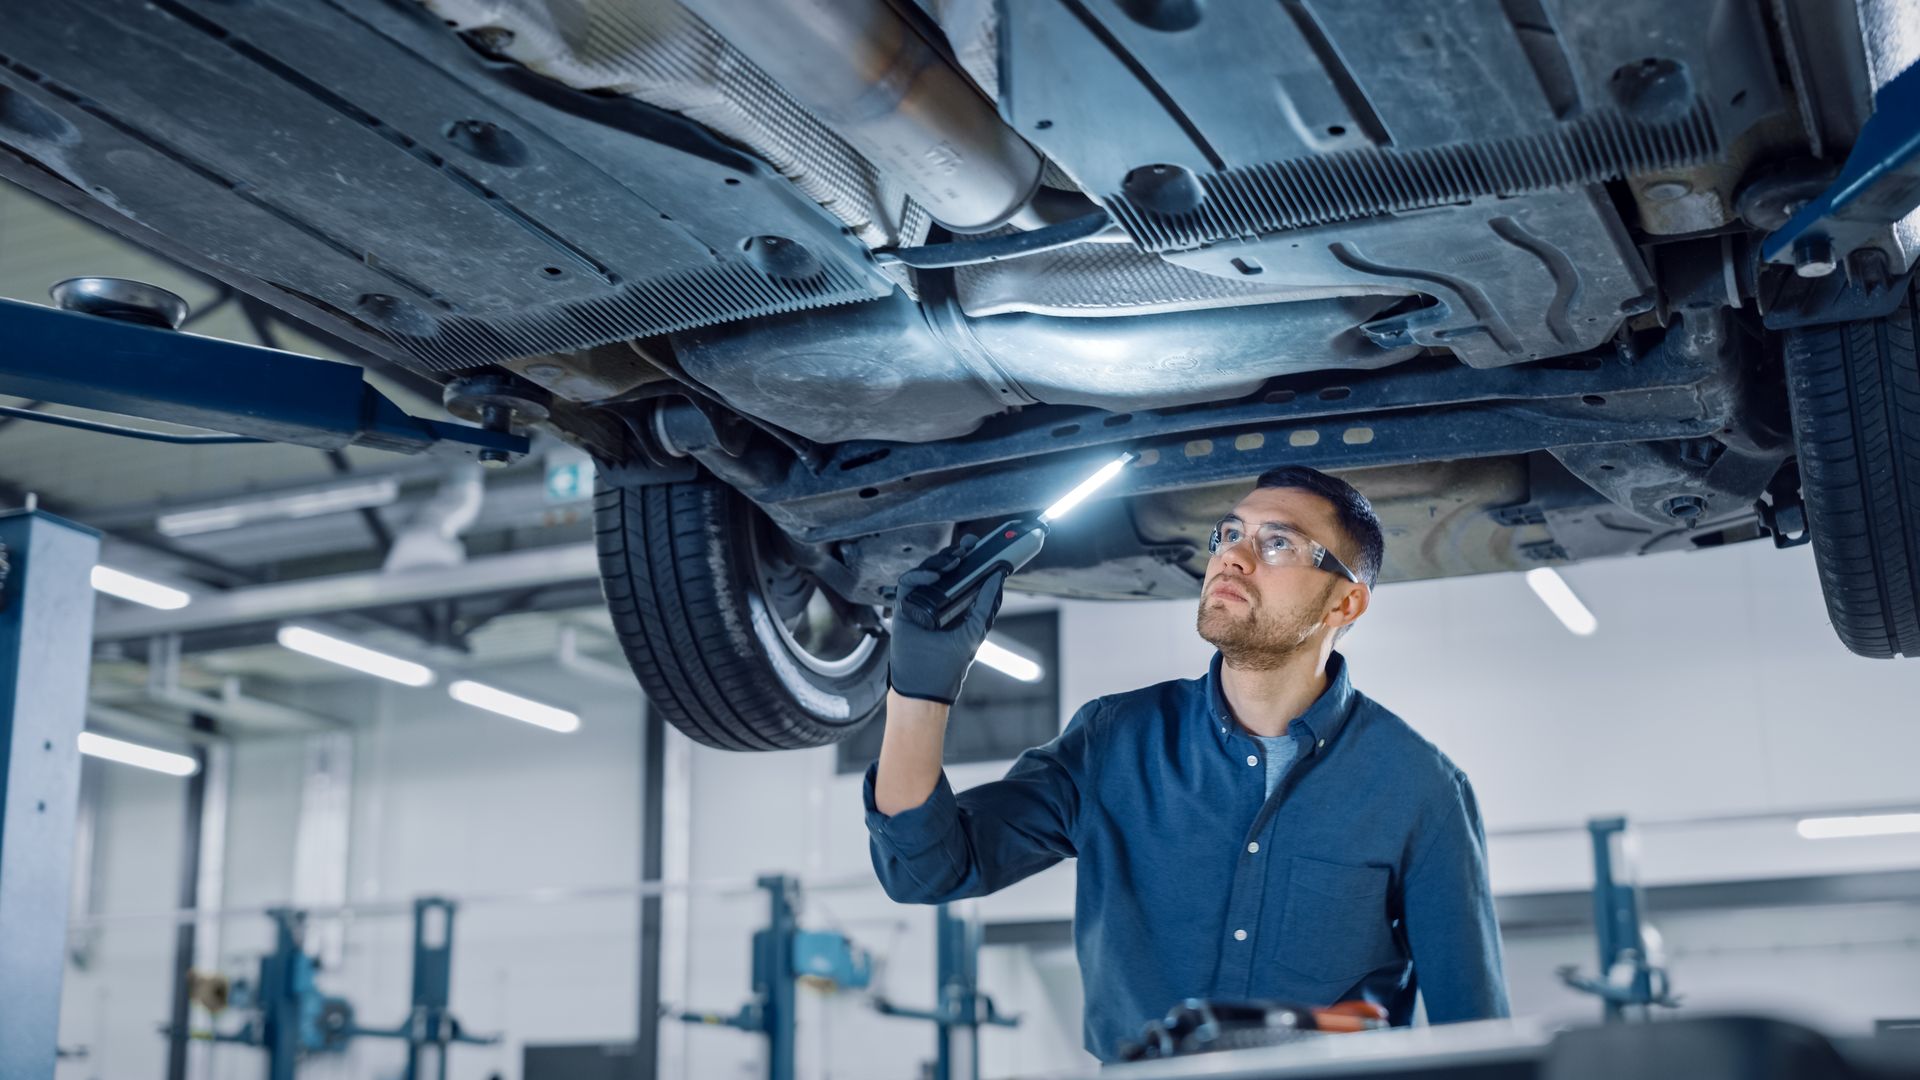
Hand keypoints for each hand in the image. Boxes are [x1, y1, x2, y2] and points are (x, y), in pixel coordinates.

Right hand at [887, 537, 1007, 704]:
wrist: (923, 687)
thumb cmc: (947, 667)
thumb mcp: (973, 632)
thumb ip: (986, 606)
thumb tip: (998, 580)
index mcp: (955, 608)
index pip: (962, 577)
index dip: (971, 561)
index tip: (981, 548)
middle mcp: (937, 603)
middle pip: (944, 570)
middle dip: (956, 555)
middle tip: (969, 547)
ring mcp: (919, 605)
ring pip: (926, 573)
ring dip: (939, 562)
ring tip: (953, 562)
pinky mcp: (903, 608)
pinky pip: (907, 584)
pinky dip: (919, 576)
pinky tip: (934, 577)